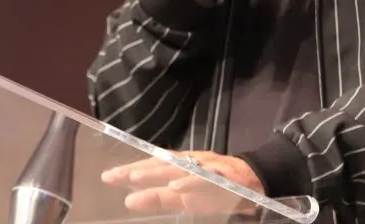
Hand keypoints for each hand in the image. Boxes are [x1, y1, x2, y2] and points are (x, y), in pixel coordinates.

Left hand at [101, 151, 263, 213]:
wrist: (256, 181)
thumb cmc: (216, 189)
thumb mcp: (186, 196)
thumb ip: (160, 198)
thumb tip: (130, 201)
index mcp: (180, 166)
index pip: (150, 167)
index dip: (130, 170)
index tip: (108, 177)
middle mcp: (190, 163)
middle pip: (158, 165)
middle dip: (136, 171)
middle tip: (113, 176)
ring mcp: (205, 168)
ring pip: (177, 169)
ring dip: (156, 173)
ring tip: (134, 178)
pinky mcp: (222, 176)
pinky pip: (205, 179)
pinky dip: (191, 182)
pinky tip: (175, 187)